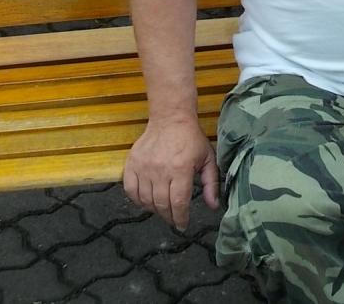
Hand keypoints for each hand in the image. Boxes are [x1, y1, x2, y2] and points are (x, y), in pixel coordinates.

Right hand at [123, 116, 219, 230]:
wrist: (170, 118)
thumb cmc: (191, 138)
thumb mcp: (207, 158)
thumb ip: (210, 183)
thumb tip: (213, 206)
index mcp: (181, 169)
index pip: (178, 203)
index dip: (180, 218)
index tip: (182, 225)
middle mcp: (161, 170)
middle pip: (161, 205)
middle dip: (168, 216)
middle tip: (173, 218)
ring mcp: (144, 167)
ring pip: (145, 200)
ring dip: (154, 210)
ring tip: (162, 209)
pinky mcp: (132, 164)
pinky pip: (130, 190)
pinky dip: (137, 200)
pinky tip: (146, 200)